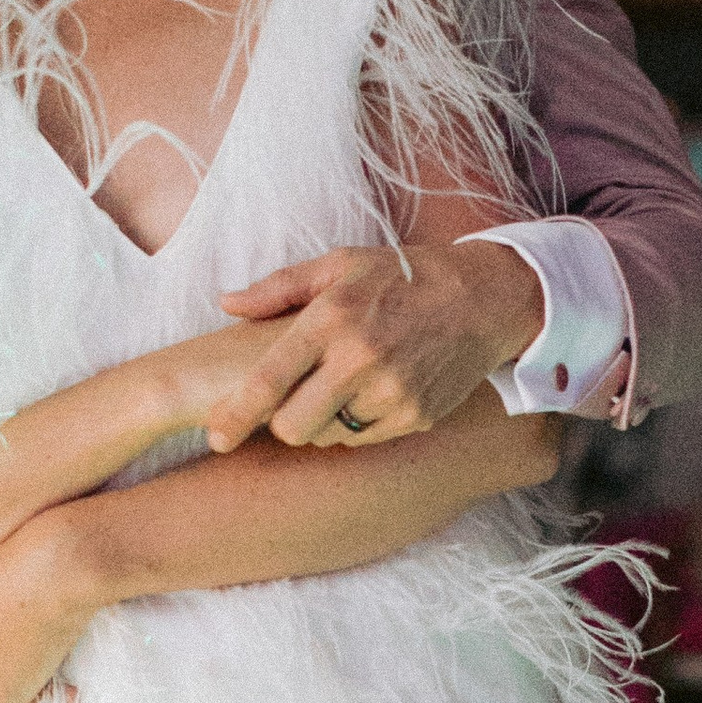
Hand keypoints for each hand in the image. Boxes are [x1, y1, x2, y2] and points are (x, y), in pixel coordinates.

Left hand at [206, 238, 541, 449]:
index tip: (216, 437)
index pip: (269, 380)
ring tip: (338, 388)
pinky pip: (364, 438)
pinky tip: (369, 393)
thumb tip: (226, 304)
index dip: (235, 415)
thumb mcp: (340, 264)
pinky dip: (357, 424)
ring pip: (328, 436)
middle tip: (288, 404)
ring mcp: (392, 392)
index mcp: (331, 318)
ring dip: (321, 421)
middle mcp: (360, 359)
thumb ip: (278, 288)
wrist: (484, 298)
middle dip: (281, 423)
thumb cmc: (402, 277)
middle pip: (292, 427)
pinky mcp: (417, 416)